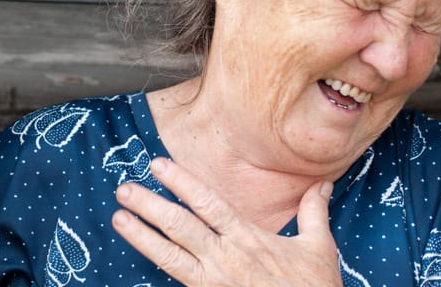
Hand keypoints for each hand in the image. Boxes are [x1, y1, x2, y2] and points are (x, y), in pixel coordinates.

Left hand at [112, 157, 342, 285]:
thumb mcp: (318, 248)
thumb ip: (313, 212)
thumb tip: (322, 182)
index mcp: (248, 239)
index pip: (209, 204)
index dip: (182, 183)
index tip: (158, 165)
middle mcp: (226, 259)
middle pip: (180, 227)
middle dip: (150, 206)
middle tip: (123, 189)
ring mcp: (214, 282)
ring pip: (170, 256)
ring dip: (142, 236)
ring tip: (118, 218)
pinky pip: (177, 281)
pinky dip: (157, 270)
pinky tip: (138, 258)